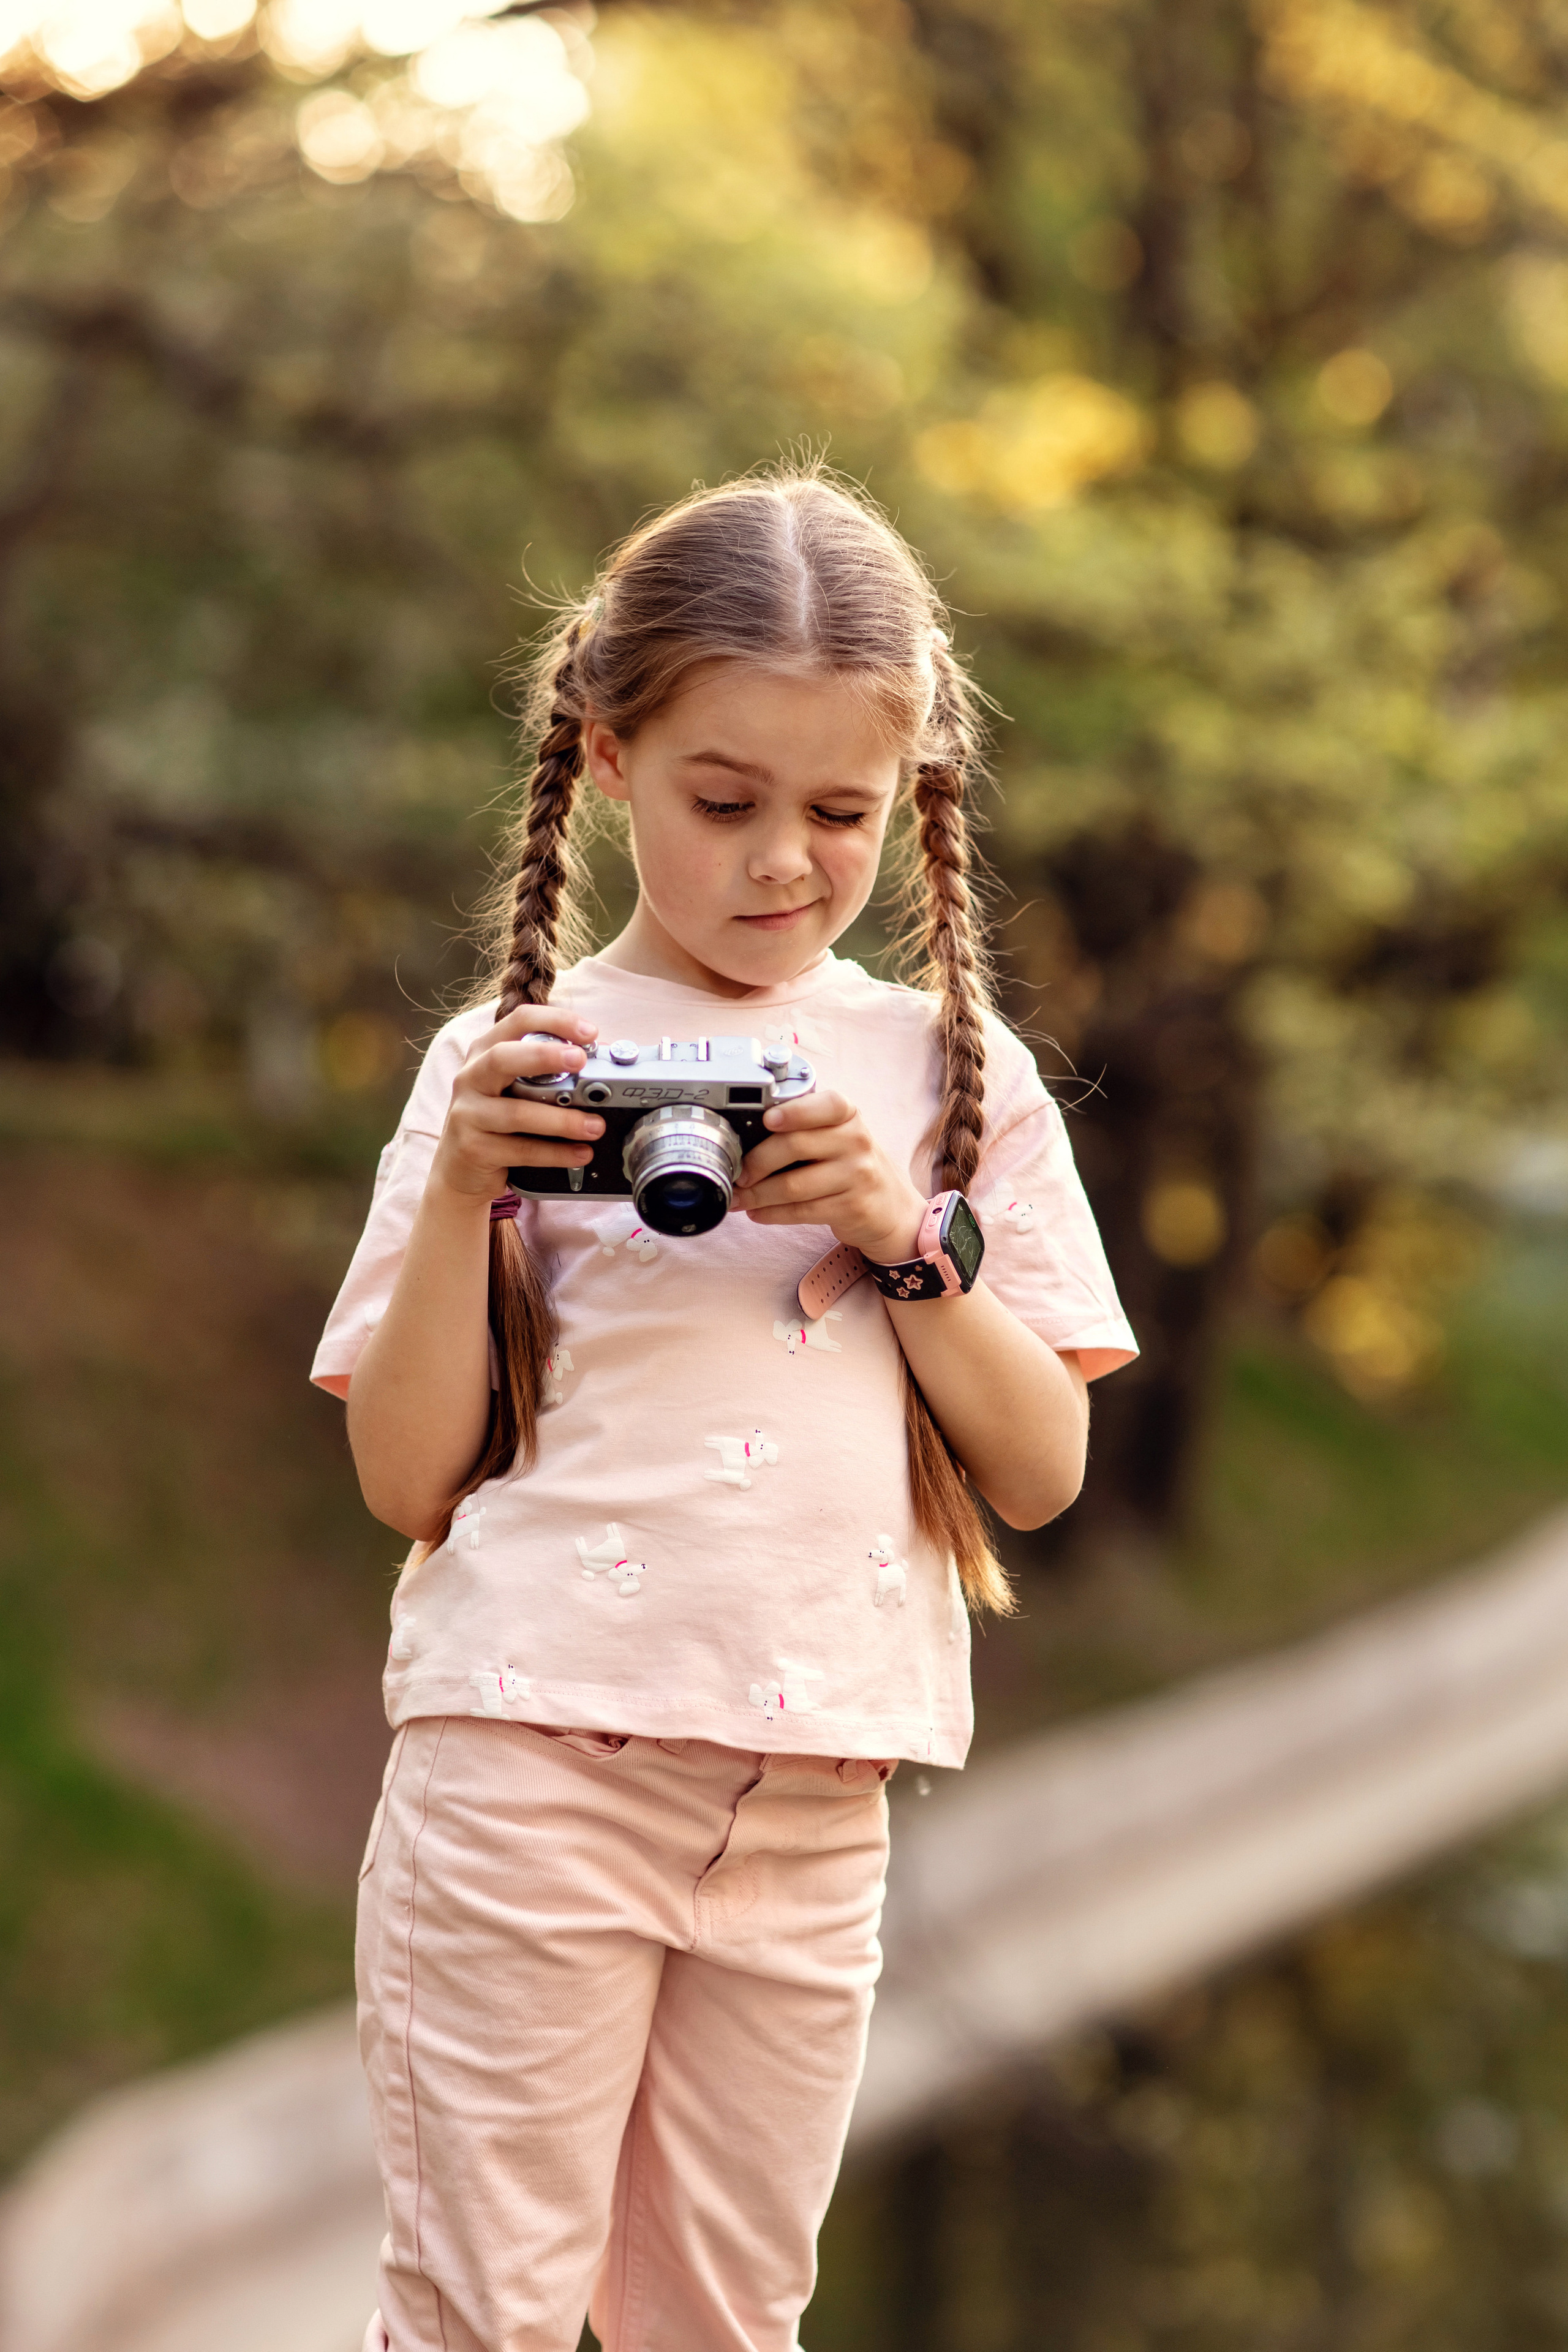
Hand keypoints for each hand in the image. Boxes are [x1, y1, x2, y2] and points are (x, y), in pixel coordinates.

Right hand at [428, 1006, 604, 1201]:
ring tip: (596, 1125)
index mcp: (485, 1052)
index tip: (590, 1032)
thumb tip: (601, 1067)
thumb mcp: (514, 1088)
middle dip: (545, 1056)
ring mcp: (467, 1113)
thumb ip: (547, 1073)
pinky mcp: (473, 1148)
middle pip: (502, 1057)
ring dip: (562, 1119)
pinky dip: (556, 1153)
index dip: (555, 1021)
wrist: (461, 1171)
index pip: (518, 1021)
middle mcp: (471, 1077)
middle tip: (581, 1062)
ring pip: (516, 1112)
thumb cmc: (497, 1122)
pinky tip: (581, 1153)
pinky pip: (521, 1150)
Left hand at [731, 1089, 926, 1263]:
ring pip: (793, 1185)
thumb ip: (803, 1128)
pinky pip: (801, 1211)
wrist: (889, 1207)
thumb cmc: (849, 1165)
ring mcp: (857, 1175)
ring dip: (758, 1195)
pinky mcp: (852, 1207)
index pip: (826, 1104)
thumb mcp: (837, 1136)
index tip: (767, 1120)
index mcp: (848, 1115)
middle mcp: (856, 1141)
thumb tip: (745, 1137)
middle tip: (739, 1173)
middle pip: (795, 1146)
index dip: (795, 1111)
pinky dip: (772, 1213)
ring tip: (739, 1198)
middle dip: (757, 1162)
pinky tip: (757, 1212)